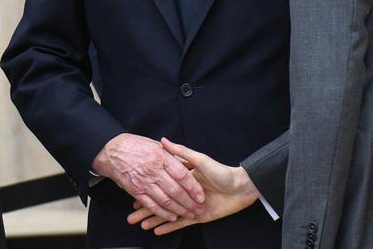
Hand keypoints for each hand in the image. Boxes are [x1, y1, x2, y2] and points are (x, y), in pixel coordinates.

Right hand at [92, 133, 204, 221]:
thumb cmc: (135, 146)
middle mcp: (153, 170)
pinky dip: (162, 213)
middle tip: (199, 208)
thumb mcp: (156, 144)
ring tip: (189, 215)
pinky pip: (151, 205)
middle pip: (175, 190)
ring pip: (165, 200)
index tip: (201, 194)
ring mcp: (144, 182)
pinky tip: (171, 217)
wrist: (111, 150)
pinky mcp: (135, 191)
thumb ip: (172, 153)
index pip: (182, 174)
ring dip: (179, 210)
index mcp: (161, 157)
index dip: (193, 186)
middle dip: (189, 202)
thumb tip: (188, 161)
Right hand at [127, 138, 259, 234]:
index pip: (161, 185)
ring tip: (139, 224)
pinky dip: (169, 227)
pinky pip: (181, 224)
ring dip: (154, 219)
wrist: (241, 188)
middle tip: (131, 214)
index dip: (148, 189)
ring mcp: (191, 206)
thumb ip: (181, 152)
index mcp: (185, 178)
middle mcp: (186, 193)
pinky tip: (157, 230)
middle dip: (145, 208)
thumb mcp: (200, 159)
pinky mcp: (199, 217)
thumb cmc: (222, 172)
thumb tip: (164, 141)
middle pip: (161, 201)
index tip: (134, 192)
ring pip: (168, 214)